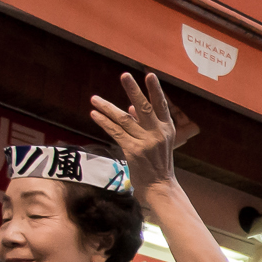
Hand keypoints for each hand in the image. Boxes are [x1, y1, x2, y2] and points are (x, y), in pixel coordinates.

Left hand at [90, 73, 180, 193]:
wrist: (160, 187)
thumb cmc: (158, 164)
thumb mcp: (158, 142)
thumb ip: (146, 124)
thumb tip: (132, 107)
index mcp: (167, 129)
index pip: (161, 105)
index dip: (156, 90)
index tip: (149, 75)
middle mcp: (158, 133)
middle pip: (144, 107)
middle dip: (133, 90)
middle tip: (124, 75)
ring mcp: (146, 142)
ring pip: (124, 119)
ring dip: (107, 108)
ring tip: (94, 98)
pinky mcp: (133, 151)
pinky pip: (116, 133)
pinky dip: (104, 122)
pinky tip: (94, 114)